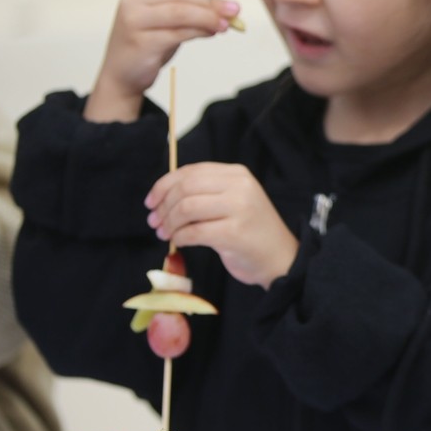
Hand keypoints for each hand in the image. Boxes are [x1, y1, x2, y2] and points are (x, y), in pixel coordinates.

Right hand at [85, 0, 241, 122]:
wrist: (123, 72)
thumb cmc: (149, 39)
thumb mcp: (168, 17)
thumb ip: (193, 8)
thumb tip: (230, 8)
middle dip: (211, 3)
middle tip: (233, 12)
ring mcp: (135, 20)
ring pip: (181, 12)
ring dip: (209, 17)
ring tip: (226, 25)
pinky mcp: (142, 42)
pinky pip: (179, 33)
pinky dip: (200, 32)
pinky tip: (211, 33)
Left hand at [145, 162, 297, 289]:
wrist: (279, 258)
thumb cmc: (250, 231)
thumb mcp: (232, 201)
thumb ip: (205, 192)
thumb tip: (161, 195)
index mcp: (237, 174)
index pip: (191, 172)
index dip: (163, 185)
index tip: (150, 202)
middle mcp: (240, 186)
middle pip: (186, 188)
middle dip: (163, 206)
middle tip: (155, 221)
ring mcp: (240, 208)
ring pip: (187, 208)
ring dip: (169, 223)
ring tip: (165, 233)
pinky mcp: (234, 233)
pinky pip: (194, 232)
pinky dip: (179, 238)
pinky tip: (178, 242)